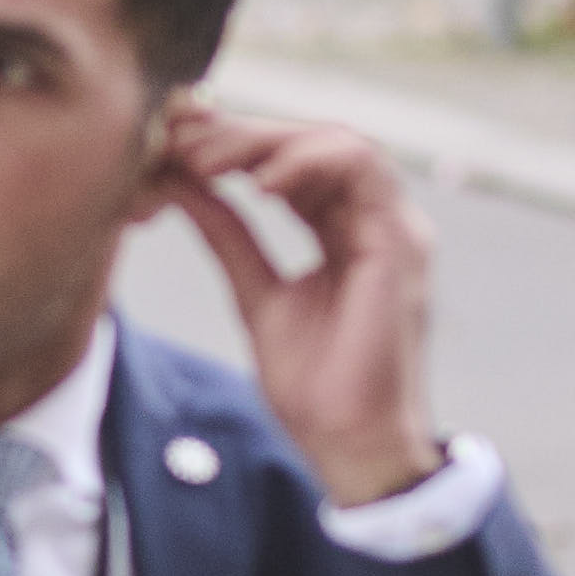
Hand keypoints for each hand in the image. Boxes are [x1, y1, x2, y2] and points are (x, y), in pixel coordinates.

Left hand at [150, 100, 444, 506]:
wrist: (347, 440)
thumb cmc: (312, 382)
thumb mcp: (253, 291)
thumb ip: (228, 235)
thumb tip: (182, 184)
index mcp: (344, 230)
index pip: (293, 163)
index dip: (236, 145)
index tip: (174, 145)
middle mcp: (375, 220)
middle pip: (312, 143)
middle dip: (241, 134)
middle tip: (180, 142)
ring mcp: (393, 227)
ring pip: (336, 142)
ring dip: (265, 141)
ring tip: (205, 161)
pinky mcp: (400, 242)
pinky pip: (361, 168)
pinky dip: (306, 161)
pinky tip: (255, 185)